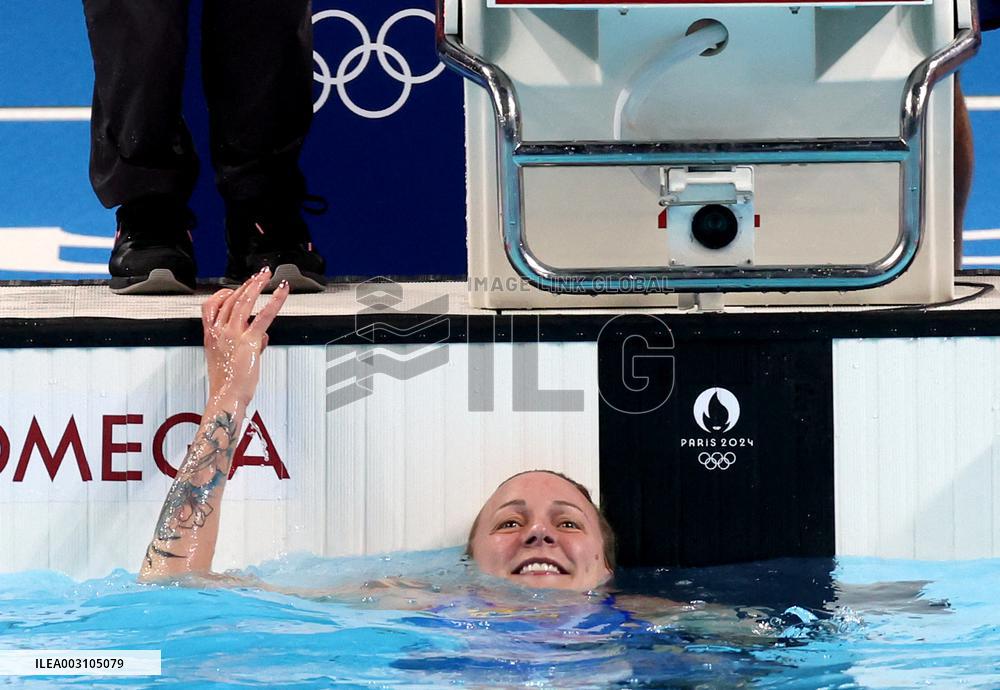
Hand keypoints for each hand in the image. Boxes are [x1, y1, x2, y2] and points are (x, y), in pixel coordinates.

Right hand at [201, 269, 288, 407]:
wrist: (226, 396)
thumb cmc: (227, 382)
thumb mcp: (229, 360)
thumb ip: (245, 345)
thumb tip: (260, 338)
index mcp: (210, 336)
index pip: (211, 306)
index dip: (223, 294)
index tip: (234, 289)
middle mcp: (219, 331)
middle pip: (230, 299)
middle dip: (246, 284)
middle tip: (257, 276)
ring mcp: (233, 334)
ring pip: (244, 301)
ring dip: (256, 285)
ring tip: (266, 276)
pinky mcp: (249, 340)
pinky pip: (263, 315)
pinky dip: (275, 300)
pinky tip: (282, 291)